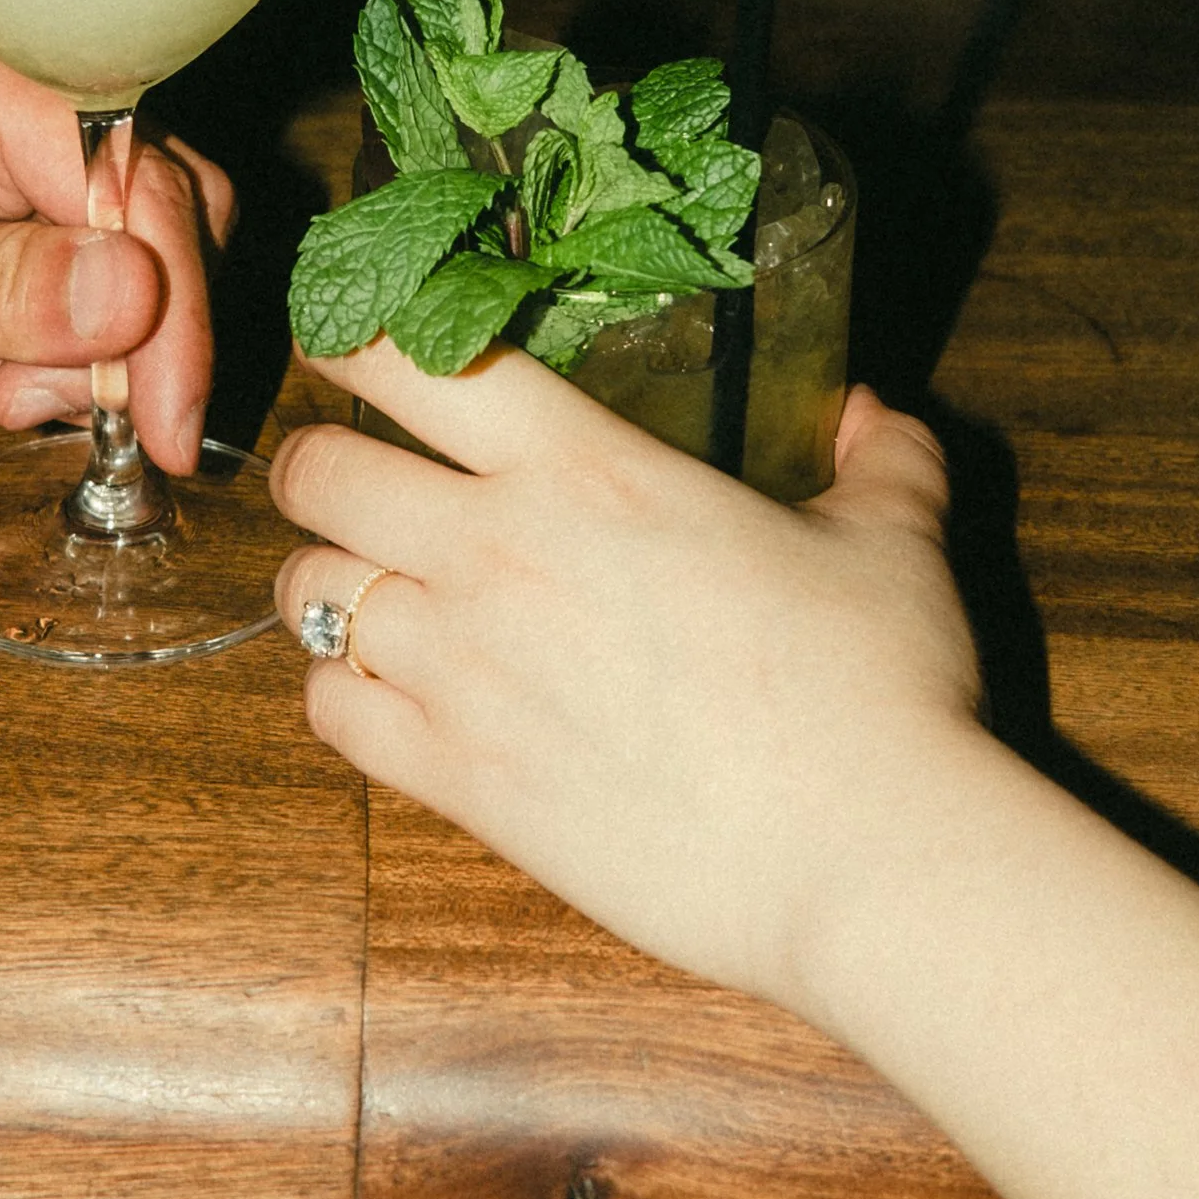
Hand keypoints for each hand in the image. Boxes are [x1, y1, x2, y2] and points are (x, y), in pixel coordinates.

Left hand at [0, 12, 231, 475]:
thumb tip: (131, 294)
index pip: (134, 174)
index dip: (166, 299)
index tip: (160, 415)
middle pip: (151, 223)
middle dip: (118, 338)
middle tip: (40, 408)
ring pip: (113, 284)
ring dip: (58, 365)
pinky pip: (58, 320)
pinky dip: (20, 374)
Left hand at [270, 347, 979, 1014]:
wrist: (864, 864)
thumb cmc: (881, 694)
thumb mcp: (893, 541)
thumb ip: (876, 456)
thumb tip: (870, 412)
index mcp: (586, 468)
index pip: (407, 358)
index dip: (352, 334)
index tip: (349, 334)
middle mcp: (495, 552)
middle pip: (317, 469)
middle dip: (323, 464)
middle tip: (363, 477)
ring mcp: (461, 668)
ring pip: (305, 588)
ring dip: (330, 579)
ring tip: (377, 587)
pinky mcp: (455, 778)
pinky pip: (326, 710)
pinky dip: (340, 691)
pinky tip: (393, 691)